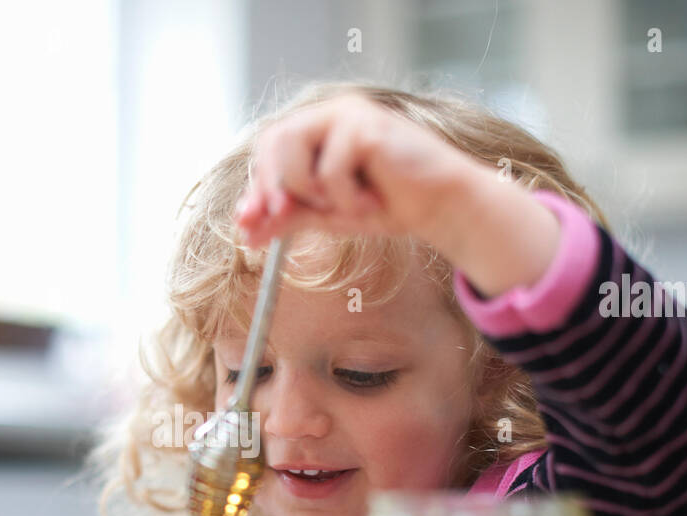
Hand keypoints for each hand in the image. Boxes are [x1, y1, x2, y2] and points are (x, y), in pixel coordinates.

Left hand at [233, 93, 559, 297]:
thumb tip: (247, 231)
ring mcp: (350, 113)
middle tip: (284, 216)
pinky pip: (331, 167)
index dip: (256, 185)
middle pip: (274, 140)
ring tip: (347, 204)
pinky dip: (345, 196)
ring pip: (294, 147)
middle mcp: (331, 113)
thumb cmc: (387, 204)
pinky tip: (374, 198)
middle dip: (274, 186)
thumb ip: (289, 216)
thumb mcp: (327, 214)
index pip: (269, 148)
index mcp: (318, 128)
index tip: (247, 224)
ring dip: (312, 189)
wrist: (438, 207)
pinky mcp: (367, 125)